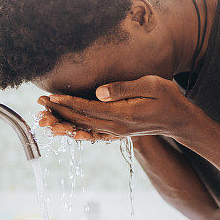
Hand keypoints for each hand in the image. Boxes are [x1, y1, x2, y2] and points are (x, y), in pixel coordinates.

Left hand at [38, 75, 198, 138]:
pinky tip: (65, 128)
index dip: (68, 103)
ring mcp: (116, 132)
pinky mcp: (117, 131)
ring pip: (84, 128)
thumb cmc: (168, 98)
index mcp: (123, 115)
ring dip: (63, 122)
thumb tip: (98, 92)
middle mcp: (116, 127)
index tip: (51, 97)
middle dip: (59, 112)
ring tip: (45, 116)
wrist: (180, 120)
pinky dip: (76, 130)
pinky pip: (92, 133)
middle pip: (81, 120)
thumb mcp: (151, 86)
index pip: (88, 109)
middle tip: (39, 104)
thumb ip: (124, 88)